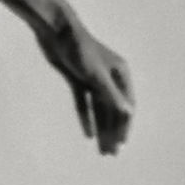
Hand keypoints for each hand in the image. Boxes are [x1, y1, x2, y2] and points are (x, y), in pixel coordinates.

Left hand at [32, 15, 135, 155]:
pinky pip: (84, 102)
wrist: (56, 30)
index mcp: (120, 74)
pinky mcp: (77, 78)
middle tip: (111, 154)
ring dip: (101, 128)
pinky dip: (86, 117)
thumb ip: (111, 95)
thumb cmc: (79, 48)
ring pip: (99, 109)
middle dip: (113, 132)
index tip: (122, 144)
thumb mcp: (96, 74)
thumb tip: (128, 113)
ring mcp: (93, 78)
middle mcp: (109, 77)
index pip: (126, 105)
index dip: (124, 126)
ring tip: (101, 149)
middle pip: (113, 110)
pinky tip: (87, 134)